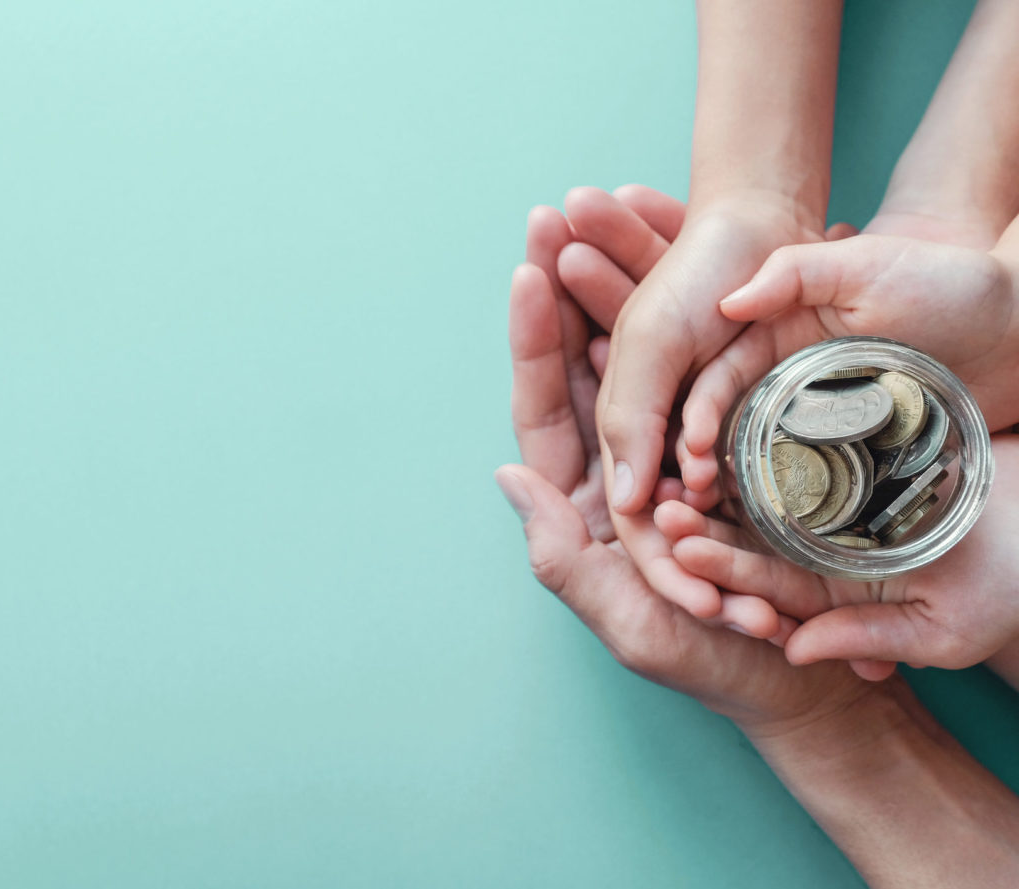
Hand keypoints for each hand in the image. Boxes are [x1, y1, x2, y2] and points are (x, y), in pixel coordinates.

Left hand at [497, 214, 870, 726]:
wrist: (800, 678)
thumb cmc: (711, 663)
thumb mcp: (631, 623)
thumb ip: (562, 559)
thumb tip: (508, 475)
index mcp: (585, 502)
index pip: (546, 408)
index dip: (535, 341)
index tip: (528, 271)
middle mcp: (621, 463)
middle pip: (585, 362)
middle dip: (571, 289)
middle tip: (559, 212)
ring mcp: (672, 445)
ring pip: (639, 351)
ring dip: (624, 281)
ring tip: (611, 207)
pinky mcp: (726, 437)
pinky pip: (700, 364)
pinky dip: (689, 311)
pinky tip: (680, 256)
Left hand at [658, 435, 1018, 672]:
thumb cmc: (1008, 586)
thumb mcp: (945, 629)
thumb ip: (869, 636)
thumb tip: (795, 651)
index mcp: (827, 593)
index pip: (763, 584)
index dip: (722, 566)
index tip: (680, 548)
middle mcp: (817, 549)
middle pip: (749, 535)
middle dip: (704, 522)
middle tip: (661, 504)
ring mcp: (828, 504)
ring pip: (760, 491)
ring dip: (719, 478)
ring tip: (679, 459)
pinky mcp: (844, 459)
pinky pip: (792, 448)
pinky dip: (757, 438)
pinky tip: (720, 421)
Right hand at [679, 233, 1018, 496]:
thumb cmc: (945, 282)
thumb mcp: (865, 264)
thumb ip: (794, 272)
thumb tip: (727, 304)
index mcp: (776, 336)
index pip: (716, 379)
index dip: (696, 414)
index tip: (689, 449)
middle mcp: (788, 382)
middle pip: (727, 429)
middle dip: (702, 464)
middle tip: (692, 498)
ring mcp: (822, 420)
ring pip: (760, 460)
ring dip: (736, 491)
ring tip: (721, 520)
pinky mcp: (858, 450)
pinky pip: (814, 480)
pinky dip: (788, 503)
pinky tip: (772, 529)